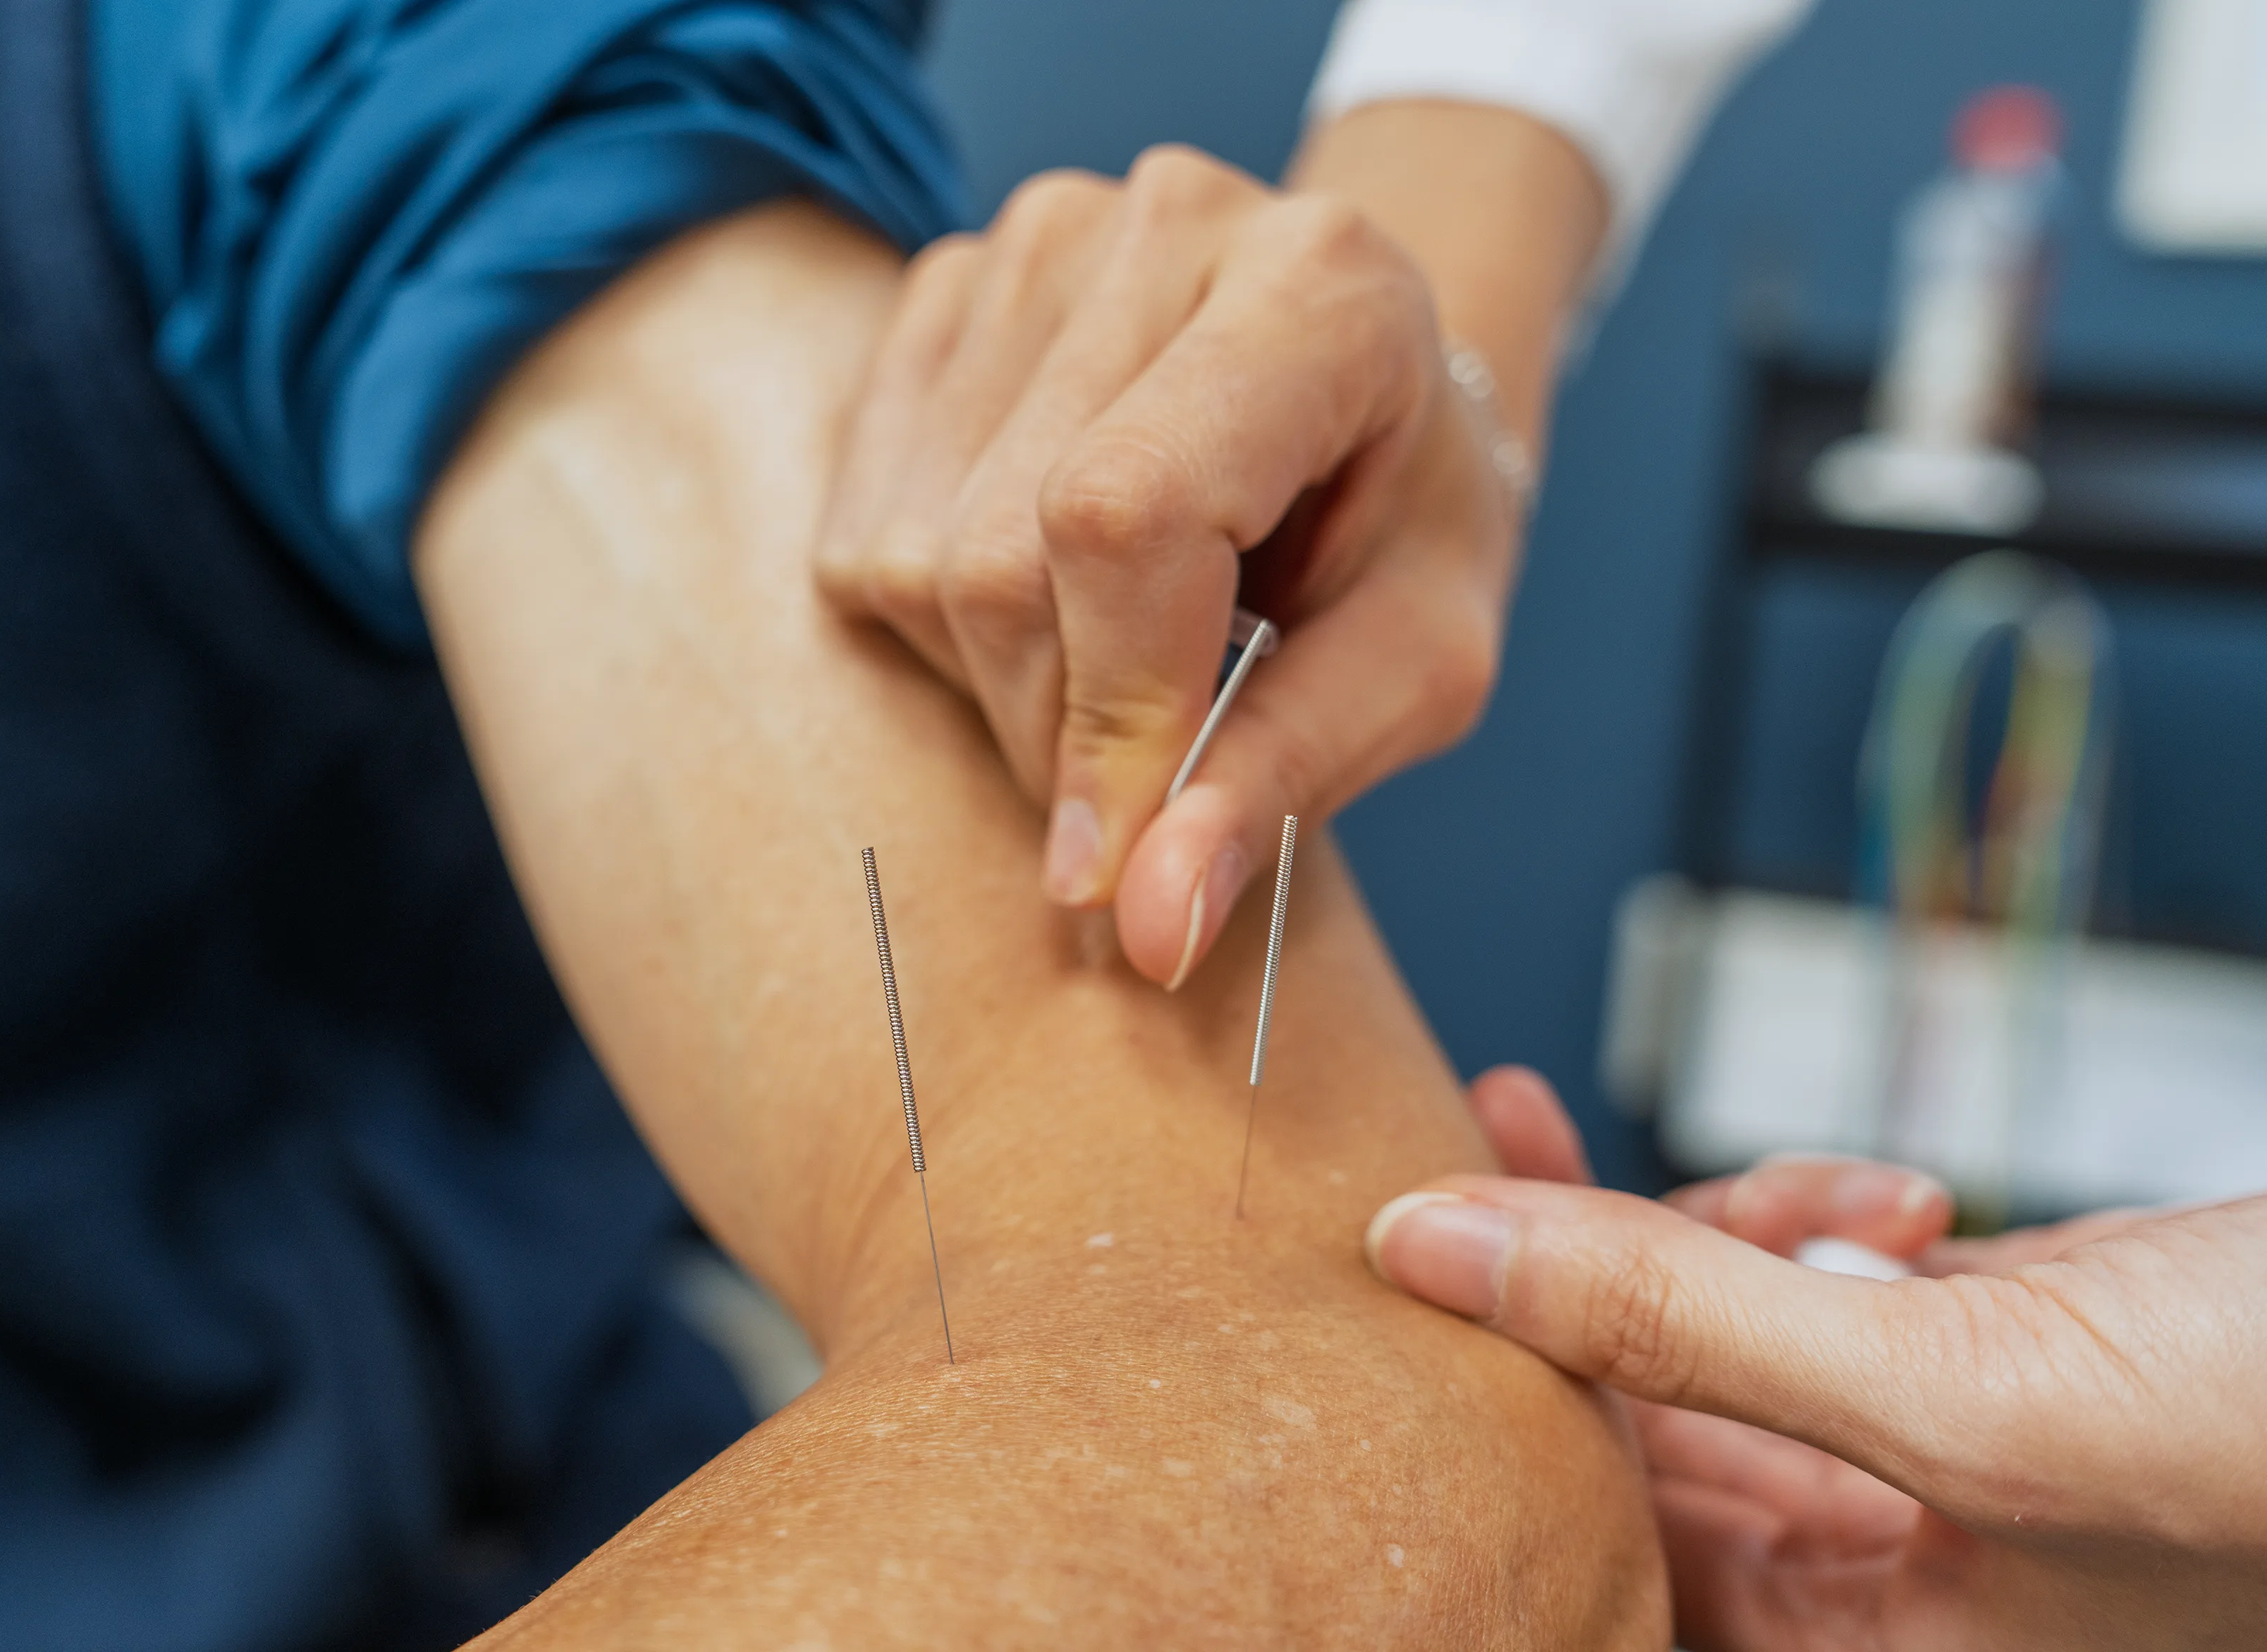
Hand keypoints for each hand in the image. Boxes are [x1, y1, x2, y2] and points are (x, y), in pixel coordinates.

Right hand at [813, 145, 1521, 988]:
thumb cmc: (1407, 525)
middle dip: (1054, 728)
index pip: (1126, 514)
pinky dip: (937, 612)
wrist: (1371, 386)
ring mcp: (1036, 241)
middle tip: (1136, 781)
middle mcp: (1163, 226)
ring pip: (917, 550)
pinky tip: (1050, 598)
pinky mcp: (948, 286)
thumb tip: (1147, 928)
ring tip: (1112, 666)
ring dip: (995, 679)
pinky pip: (865, 517)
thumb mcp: (1416, 664)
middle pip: (1001, 552)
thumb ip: (1285, 779)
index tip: (1107, 875)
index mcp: (1321, 291)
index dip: (1105, 716)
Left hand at [1390, 1070, 2266, 1648]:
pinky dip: (1823, 1220)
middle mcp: (1879, 1588)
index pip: (1602, 1554)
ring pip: (1714, 1341)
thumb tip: (1431, 1247)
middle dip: (1566, 1287)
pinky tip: (1899, 1200)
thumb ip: (1682, 1326)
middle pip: (1632, 1433)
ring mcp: (1922, 1467)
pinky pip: (1818, 1288)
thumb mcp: (1959, 1398)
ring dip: (1701, 1235)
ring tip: (1768, 1182)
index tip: (1408, 1248)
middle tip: (1485, 1140)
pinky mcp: (1972, 1360)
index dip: (1494, 1410)